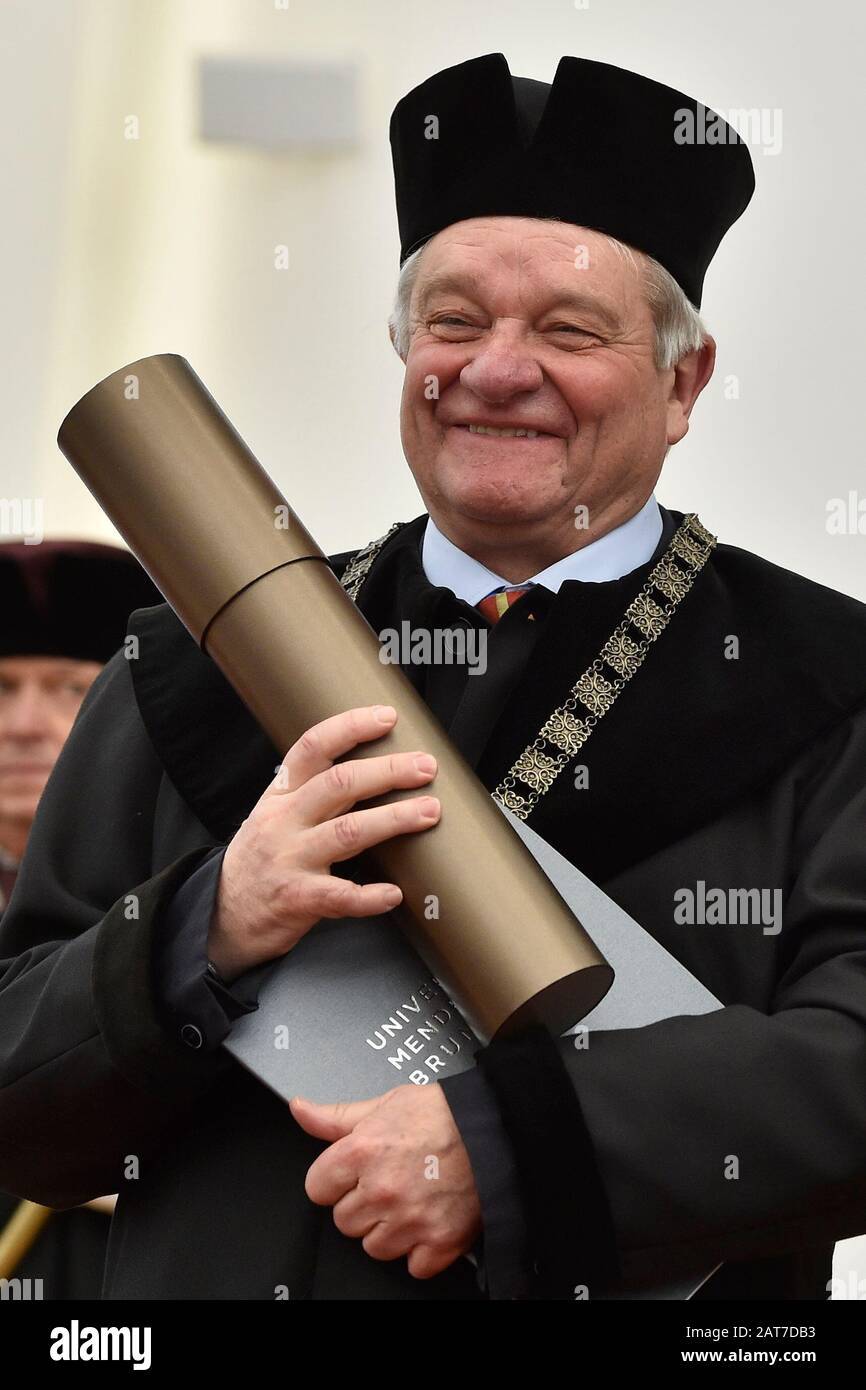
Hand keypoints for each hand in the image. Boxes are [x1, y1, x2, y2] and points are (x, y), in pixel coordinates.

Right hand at [207, 705, 439, 979]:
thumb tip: (376, 768)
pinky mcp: (296, 900)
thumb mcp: (276, 813)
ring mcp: (289, 859)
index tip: (386, 717)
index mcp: (282, 794)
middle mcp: (284, 820)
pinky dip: (369, 896)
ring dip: (393, 819)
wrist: (223, 913)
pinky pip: (339, 896)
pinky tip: (394, 894)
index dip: (350, 727)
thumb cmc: (261, 859)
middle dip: (387, 771)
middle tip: (425, 767)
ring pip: (347, 832)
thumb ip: (315, 791)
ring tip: (429, 812)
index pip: (313, 747)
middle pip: (339, 784)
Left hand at [290, 1085, 481, 1278]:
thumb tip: (301, 1110)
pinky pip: (413, 1266)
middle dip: (363, 1205)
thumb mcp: (384, 1104)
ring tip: (412, 1200)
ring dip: (389, 1230)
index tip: (352, 1175)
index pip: (316, 1188)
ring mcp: (410, 1219)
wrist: (495, 1128)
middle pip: (344, 1221)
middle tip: (390, 1182)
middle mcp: (382, 1189)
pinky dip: (422, 1250)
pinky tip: (429, 1220)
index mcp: (362, 1152)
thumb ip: (336, 1116)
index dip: (335, 1180)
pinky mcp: (439, 1242)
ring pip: (374, 1248)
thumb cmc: (443, 1114)